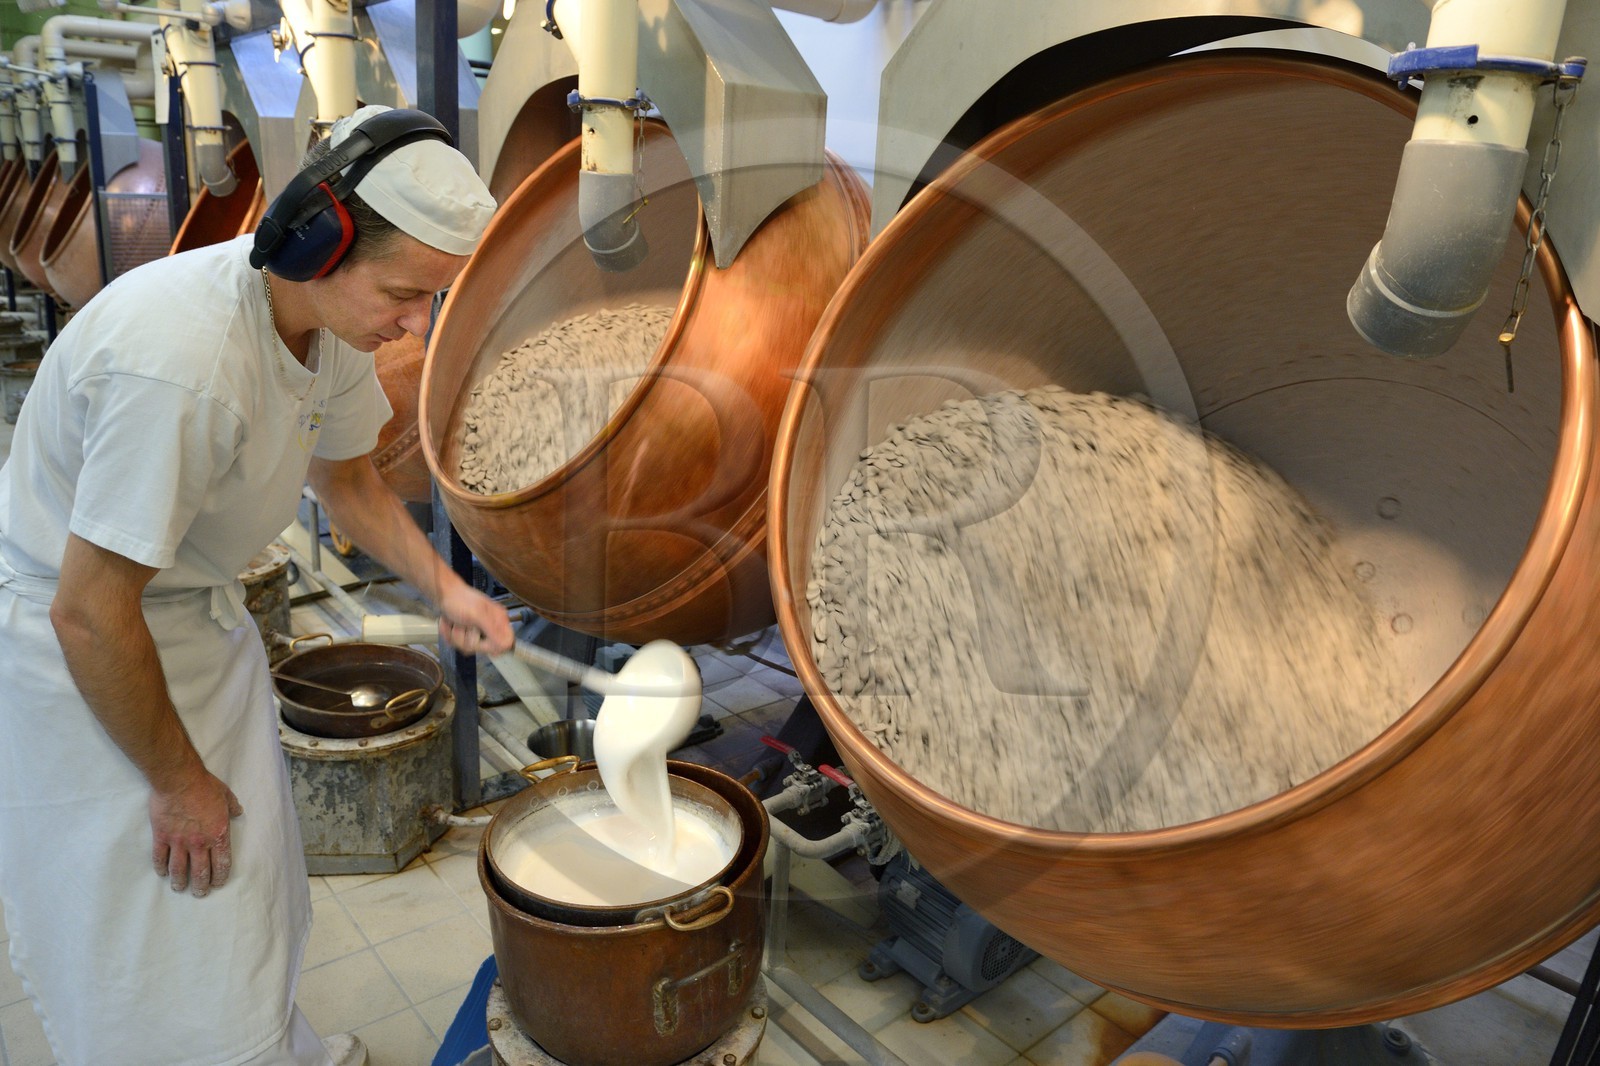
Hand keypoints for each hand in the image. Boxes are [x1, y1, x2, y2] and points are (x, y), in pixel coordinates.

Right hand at [149, 769, 243, 897]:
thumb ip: (233, 806)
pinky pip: (160, 857)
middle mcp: (199, 842)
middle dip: (201, 886)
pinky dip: (161, 868)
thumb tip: (239, 812)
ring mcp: (179, 841)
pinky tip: (163, 873)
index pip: (221, 863)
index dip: (219, 877)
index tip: (217, 884)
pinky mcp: (161, 836)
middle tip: (200, 893)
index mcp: (218, 834)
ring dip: (180, 882)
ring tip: (180, 889)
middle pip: (200, 872)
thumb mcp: (226, 794)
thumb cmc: (205, 786)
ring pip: (179, 869)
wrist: (179, 780)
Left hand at [437, 585, 514, 656]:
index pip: (505, 643)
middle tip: (463, 625)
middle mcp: (490, 626)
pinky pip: (459, 644)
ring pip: (469, 647)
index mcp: (499, 620)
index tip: (479, 639)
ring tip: (454, 623)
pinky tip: (450, 625)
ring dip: (456, 636)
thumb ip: (492, 629)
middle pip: (483, 648)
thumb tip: (507, 643)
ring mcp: (478, 630)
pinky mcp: (467, 633)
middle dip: (468, 639)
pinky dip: (450, 635)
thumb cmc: (459, 599)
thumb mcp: (477, 614)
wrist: (443, 594)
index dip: (491, 646)